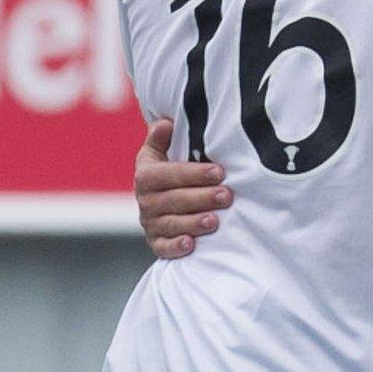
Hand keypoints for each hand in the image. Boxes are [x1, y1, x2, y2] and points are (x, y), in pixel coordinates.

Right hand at [134, 118, 231, 258]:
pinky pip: (163, 248)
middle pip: (173, 200)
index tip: (219, 172)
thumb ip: (160, 137)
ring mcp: (150, 223)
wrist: (157, 201)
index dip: (193, 173)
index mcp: (146, 175)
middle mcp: (145, 200)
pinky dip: (175, 247)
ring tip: (215, 220)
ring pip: (171, 224)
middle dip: (202, 198)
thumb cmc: (168, 171)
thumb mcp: (159, 152)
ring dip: (193, 223)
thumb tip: (164, 123)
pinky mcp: (156, 243)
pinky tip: (191, 245)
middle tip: (227, 196)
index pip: (168, 174)